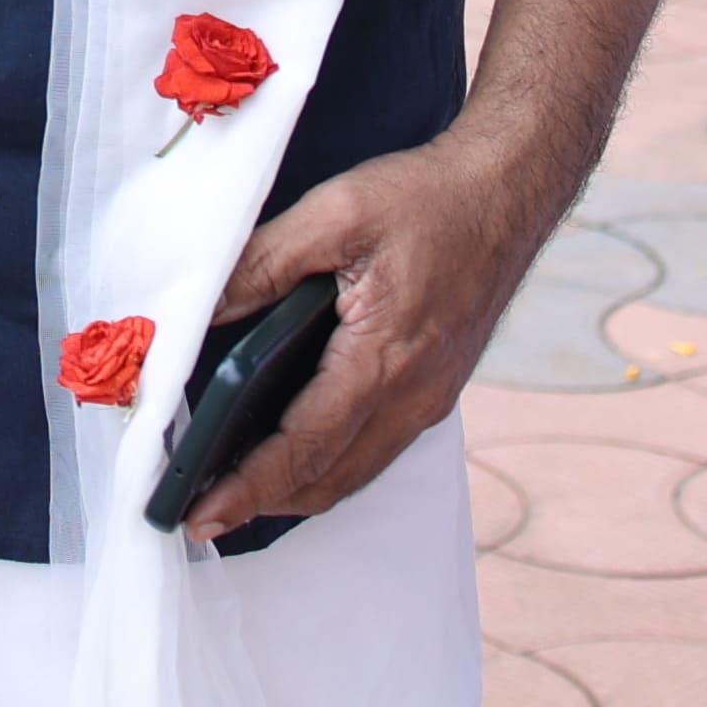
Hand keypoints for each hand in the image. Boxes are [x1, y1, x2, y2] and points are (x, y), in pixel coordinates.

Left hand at [179, 124, 553, 537]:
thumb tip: (202, 309)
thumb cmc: (428, 198)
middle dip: (263, 503)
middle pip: (330, 479)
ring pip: (356, 472)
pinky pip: (378, 448)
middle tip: (202, 514)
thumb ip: (263, 264)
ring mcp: (431, 398)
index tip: (200, 515)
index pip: (303, 447)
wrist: (507, 190)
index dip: (247, 488)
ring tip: (239, 492)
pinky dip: (332, 466)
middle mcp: (413, 395)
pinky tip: (298, 452)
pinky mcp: (438, 388)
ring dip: (297, 491)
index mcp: (383, 359)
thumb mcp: (333, 214)